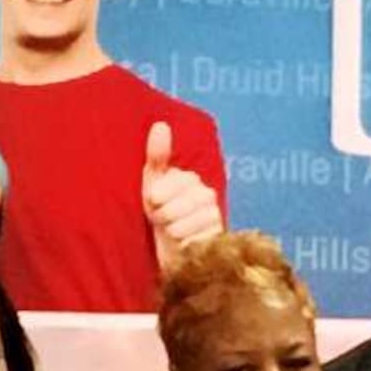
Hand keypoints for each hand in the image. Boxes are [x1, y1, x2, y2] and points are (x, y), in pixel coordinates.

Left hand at [139, 121, 224, 262]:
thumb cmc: (158, 210)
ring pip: (180, 226)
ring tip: (172, 231)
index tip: (152, 202)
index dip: (154, 198)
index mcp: (191, 179)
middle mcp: (207, 194)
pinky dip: (182, 246)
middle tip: (161, 219)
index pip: (168, 186)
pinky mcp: (218, 239)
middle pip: (173, 208)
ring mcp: (215, 216)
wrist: (171, 244)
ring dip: (170, 232)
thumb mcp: (152, 180)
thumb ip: (158, 154)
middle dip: (161, 216)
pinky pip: (190, 242)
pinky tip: (184, 243)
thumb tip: (161, 124)